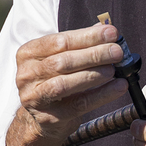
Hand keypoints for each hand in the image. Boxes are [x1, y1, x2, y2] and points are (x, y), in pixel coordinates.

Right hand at [14, 23, 128, 145]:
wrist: (43, 117)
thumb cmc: (55, 81)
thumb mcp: (62, 58)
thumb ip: (80, 43)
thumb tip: (105, 28)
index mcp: (28, 53)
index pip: (59, 41)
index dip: (87, 36)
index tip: (111, 33)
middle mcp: (27, 75)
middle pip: (62, 61)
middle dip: (93, 55)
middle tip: (117, 51)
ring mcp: (34, 98)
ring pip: (65, 84)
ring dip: (94, 75)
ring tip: (114, 69)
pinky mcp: (48, 117)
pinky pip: (78, 104)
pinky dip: (101, 95)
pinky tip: (118, 87)